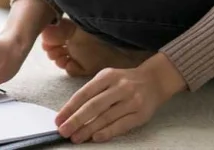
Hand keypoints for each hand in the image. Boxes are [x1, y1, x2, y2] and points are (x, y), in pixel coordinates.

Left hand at [55, 53, 186, 143]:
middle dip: (76, 120)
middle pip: (94, 105)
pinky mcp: (141, 114)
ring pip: (106, 117)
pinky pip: (122, 125)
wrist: (154, 81)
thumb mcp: (108, 78)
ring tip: (76, 138)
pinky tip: (96, 138)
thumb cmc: (125, 81)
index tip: (59, 119)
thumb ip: (92, 92)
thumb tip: (70, 112)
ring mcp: (132, 100)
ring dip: (89, 129)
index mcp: (108, 76)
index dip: (70, 107)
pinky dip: (108, 132)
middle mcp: (120, 87)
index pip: (85, 93)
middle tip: (64, 131)